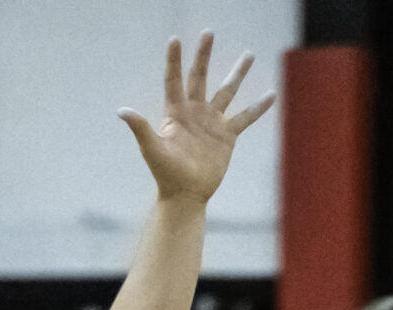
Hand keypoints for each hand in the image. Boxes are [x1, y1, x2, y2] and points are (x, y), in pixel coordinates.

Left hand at [119, 33, 273, 209]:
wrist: (186, 194)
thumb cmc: (166, 173)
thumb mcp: (152, 148)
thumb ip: (141, 127)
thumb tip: (121, 111)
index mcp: (176, 112)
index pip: (174, 79)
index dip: (174, 60)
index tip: (175, 40)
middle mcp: (195, 112)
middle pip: (200, 77)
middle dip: (204, 55)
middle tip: (209, 32)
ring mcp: (212, 122)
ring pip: (227, 91)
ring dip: (237, 73)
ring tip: (249, 55)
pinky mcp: (227, 136)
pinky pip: (245, 118)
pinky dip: (258, 108)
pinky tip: (271, 95)